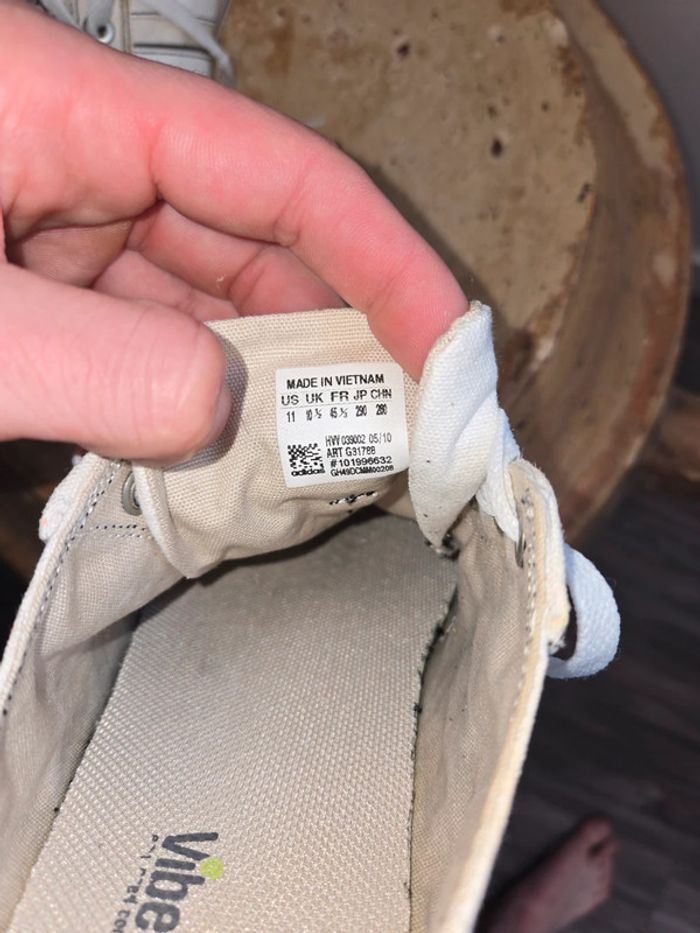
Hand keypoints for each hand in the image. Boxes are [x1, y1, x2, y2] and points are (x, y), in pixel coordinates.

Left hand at [0, 2, 466, 461]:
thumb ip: (96, 366)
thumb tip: (219, 408)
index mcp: (66, 110)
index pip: (281, 172)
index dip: (387, 262)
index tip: (448, 349)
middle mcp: (80, 161)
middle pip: (257, 243)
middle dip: (332, 342)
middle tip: (392, 430)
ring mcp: (58, 230)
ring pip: (204, 304)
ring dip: (262, 386)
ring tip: (317, 461)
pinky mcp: (40, 292)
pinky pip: (144, 340)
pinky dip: (189, 400)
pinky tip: (227, 453)